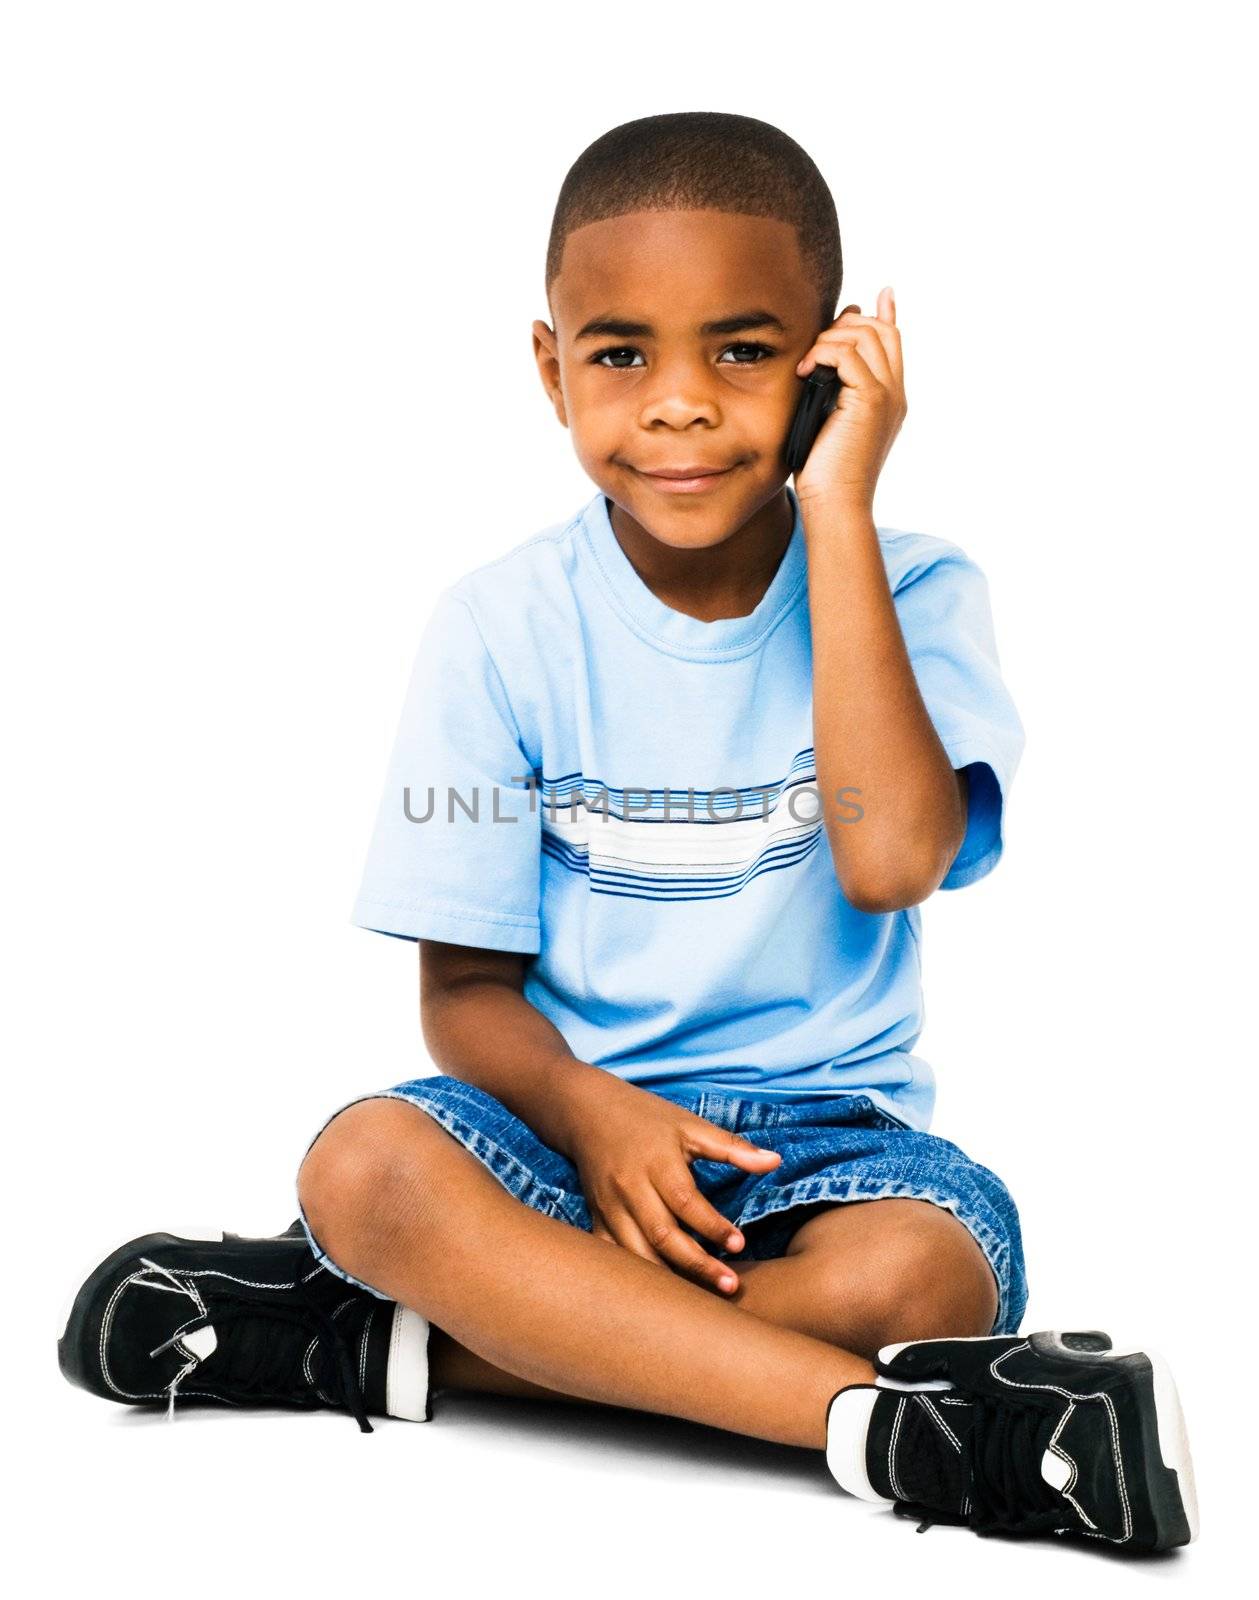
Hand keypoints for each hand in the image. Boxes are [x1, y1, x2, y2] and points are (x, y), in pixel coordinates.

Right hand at [566, 1077, 781, 1294]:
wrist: (587, 1112)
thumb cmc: (646, 1118)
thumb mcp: (690, 1124)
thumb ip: (732, 1147)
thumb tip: (775, 1162)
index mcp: (656, 1163)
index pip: (686, 1201)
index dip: (713, 1226)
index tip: (740, 1244)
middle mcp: (630, 1188)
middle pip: (662, 1234)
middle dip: (697, 1264)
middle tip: (731, 1285)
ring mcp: (609, 1207)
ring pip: (636, 1253)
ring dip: (668, 1279)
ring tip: (701, 1300)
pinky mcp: (596, 1220)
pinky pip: (614, 1257)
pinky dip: (636, 1277)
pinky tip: (663, 1295)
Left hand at [793, 285, 906, 514]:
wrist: (836, 504)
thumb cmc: (824, 475)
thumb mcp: (826, 425)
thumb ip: (830, 393)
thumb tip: (815, 368)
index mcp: (890, 399)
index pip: (893, 341)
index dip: (883, 314)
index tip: (870, 299)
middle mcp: (895, 393)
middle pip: (881, 330)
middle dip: (844, 326)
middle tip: (815, 347)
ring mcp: (886, 395)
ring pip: (866, 335)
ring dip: (829, 339)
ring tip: (807, 366)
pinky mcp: (871, 400)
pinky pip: (848, 353)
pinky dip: (823, 353)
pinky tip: (805, 371)